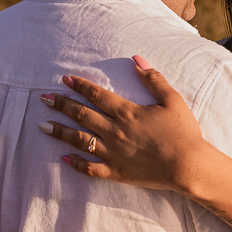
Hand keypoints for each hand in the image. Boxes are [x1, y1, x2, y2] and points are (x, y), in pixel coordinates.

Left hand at [38, 55, 208, 191]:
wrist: (188, 165)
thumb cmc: (183, 131)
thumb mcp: (172, 99)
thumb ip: (154, 79)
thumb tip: (137, 59)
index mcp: (127, 112)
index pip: (97, 95)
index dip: (80, 85)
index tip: (65, 79)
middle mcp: (115, 131)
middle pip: (82, 115)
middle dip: (62, 105)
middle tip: (45, 99)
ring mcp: (114, 153)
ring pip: (80, 141)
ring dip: (60, 132)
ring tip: (43, 125)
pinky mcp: (117, 172)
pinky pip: (91, 169)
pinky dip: (76, 163)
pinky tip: (63, 158)